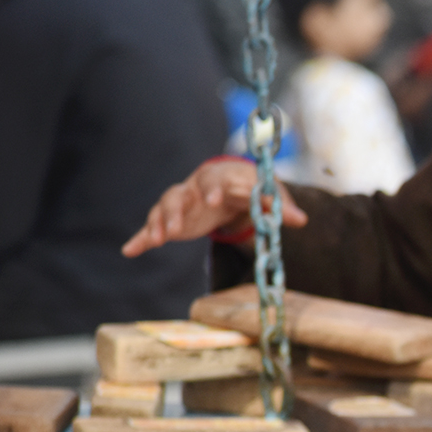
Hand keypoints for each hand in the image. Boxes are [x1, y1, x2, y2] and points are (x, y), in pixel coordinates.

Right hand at [121, 158, 308, 257]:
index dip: (213, 191)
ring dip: (160, 223)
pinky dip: (140, 238)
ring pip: (164, 208)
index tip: (214, 202)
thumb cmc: (252, 189)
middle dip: (179, 209)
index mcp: (220, 180)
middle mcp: (195, 188)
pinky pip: (151, 227)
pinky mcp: (172, 219)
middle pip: (181, 193)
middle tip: (178, 229)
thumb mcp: (268, 195)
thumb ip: (279, 206)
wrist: (232, 184)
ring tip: (158, 241)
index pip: (214, 181)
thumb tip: (302, 220)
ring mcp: (181, 202)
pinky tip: (130, 251)